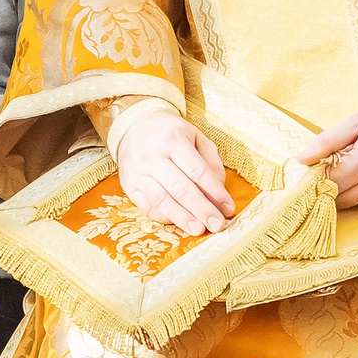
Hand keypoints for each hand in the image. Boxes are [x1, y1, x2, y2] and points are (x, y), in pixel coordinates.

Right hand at [112, 106, 234, 234]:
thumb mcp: (195, 137)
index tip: (228, 208)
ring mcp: (138, 172)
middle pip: (180, 188)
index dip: (214, 192)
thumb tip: (219, 193)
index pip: (197, 171)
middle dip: (201, 209)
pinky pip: (148, 207)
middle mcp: (152, 156)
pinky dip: (165, 217)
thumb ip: (210, 163)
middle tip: (217, 225)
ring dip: (182, 218)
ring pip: (162, 200)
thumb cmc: (171, 135)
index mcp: (173, 139)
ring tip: (198, 230)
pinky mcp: (129, 186)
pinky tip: (180, 223)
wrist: (135, 127)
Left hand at [295, 96, 357, 208]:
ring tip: (343, 168)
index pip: (327, 184)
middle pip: (338, 199)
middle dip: (326, 189)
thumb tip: (301, 159)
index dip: (314, 179)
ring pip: (354, 200)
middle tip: (321, 172)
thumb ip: (327, 142)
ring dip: (343, 190)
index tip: (307, 172)